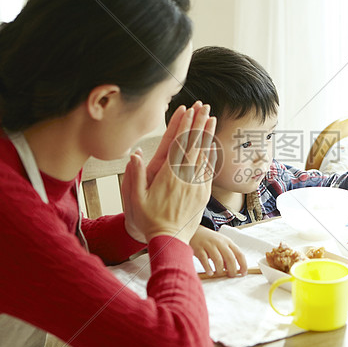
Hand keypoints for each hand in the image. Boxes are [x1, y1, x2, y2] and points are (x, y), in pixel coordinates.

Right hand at [121, 103, 216, 243]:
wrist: (170, 239)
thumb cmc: (150, 219)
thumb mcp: (136, 198)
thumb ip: (136, 175)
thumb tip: (134, 154)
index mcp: (169, 175)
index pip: (179, 144)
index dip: (184, 125)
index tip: (189, 110)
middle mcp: (185, 177)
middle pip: (194, 144)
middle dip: (199, 123)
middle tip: (205, 107)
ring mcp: (196, 184)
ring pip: (204, 154)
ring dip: (208, 136)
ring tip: (212, 119)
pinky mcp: (203, 193)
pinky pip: (209, 169)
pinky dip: (211, 155)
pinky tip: (213, 146)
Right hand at [190, 226, 247, 276]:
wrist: (195, 231)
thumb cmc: (210, 240)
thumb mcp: (222, 245)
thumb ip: (227, 256)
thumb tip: (232, 269)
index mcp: (228, 242)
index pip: (239, 254)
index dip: (243, 265)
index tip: (243, 273)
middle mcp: (220, 243)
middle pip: (230, 258)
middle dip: (232, 270)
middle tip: (231, 276)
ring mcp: (209, 245)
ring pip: (218, 260)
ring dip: (220, 270)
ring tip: (218, 274)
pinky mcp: (199, 248)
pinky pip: (204, 260)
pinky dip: (208, 268)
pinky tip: (210, 273)